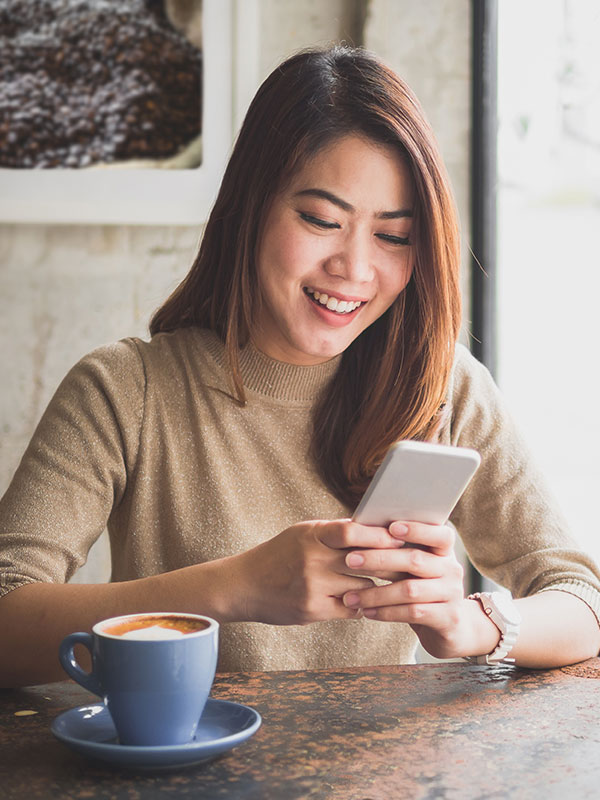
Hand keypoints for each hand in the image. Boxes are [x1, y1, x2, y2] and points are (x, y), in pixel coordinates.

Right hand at [231, 519, 404, 625]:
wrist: (245, 585)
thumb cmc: (279, 554)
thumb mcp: (302, 533)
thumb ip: (335, 532)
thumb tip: (374, 527)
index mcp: (311, 535)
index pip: (352, 532)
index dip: (379, 535)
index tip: (398, 538)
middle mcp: (312, 560)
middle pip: (364, 562)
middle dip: (389, 563)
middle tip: (410, 563)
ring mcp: (313, 587)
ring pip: (363, 588)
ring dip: (378, 587)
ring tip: (392, 583)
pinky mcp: (313, 611)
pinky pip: (352, 610)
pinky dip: (363, 605)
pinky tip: (369, 601)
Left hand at [341, 521, 467, 658]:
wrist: (451, 628)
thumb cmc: (423, 589)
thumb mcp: (415, 568)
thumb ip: (398, 552)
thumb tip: (361, 534)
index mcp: (444, 551)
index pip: (439, 534)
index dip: (417, 530)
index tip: (391, 527)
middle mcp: (451, 569)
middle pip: (415, 560)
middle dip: (379, 559)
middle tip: (350, 560)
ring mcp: (452, 594)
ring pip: (409, 590)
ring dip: (375, 593)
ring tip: (350, 597)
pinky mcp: (447, 618)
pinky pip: (412, 612)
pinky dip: (386, 612)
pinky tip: (367, 611)